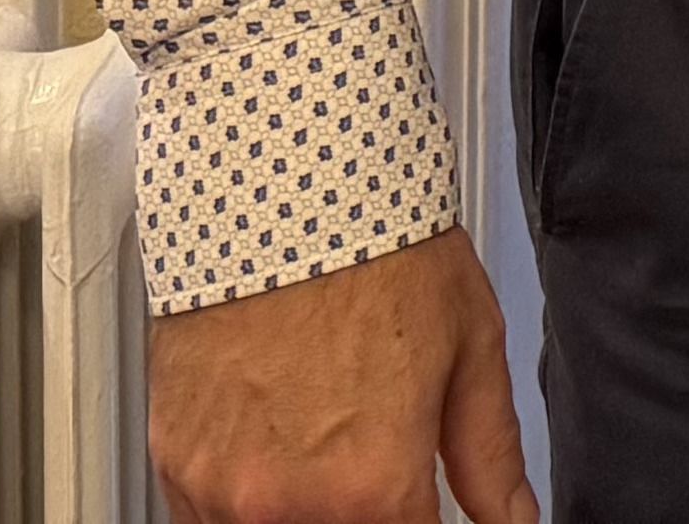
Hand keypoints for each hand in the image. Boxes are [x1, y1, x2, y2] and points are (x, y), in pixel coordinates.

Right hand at [148, 227, 535, 523]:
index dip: (426, 523)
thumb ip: (491, 456)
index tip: (426, 505)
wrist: (282, 196)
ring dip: (305, 509)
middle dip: (366, 513)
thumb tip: (515, 519)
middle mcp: (286, 504)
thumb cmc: (380, 258)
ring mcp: (219, 490)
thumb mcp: (472, 349)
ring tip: (327, 439)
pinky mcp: (173, 465)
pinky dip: (243, 502)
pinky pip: (206, 518)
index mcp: (371, 486)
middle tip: (374, 456)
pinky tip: (276, 445)